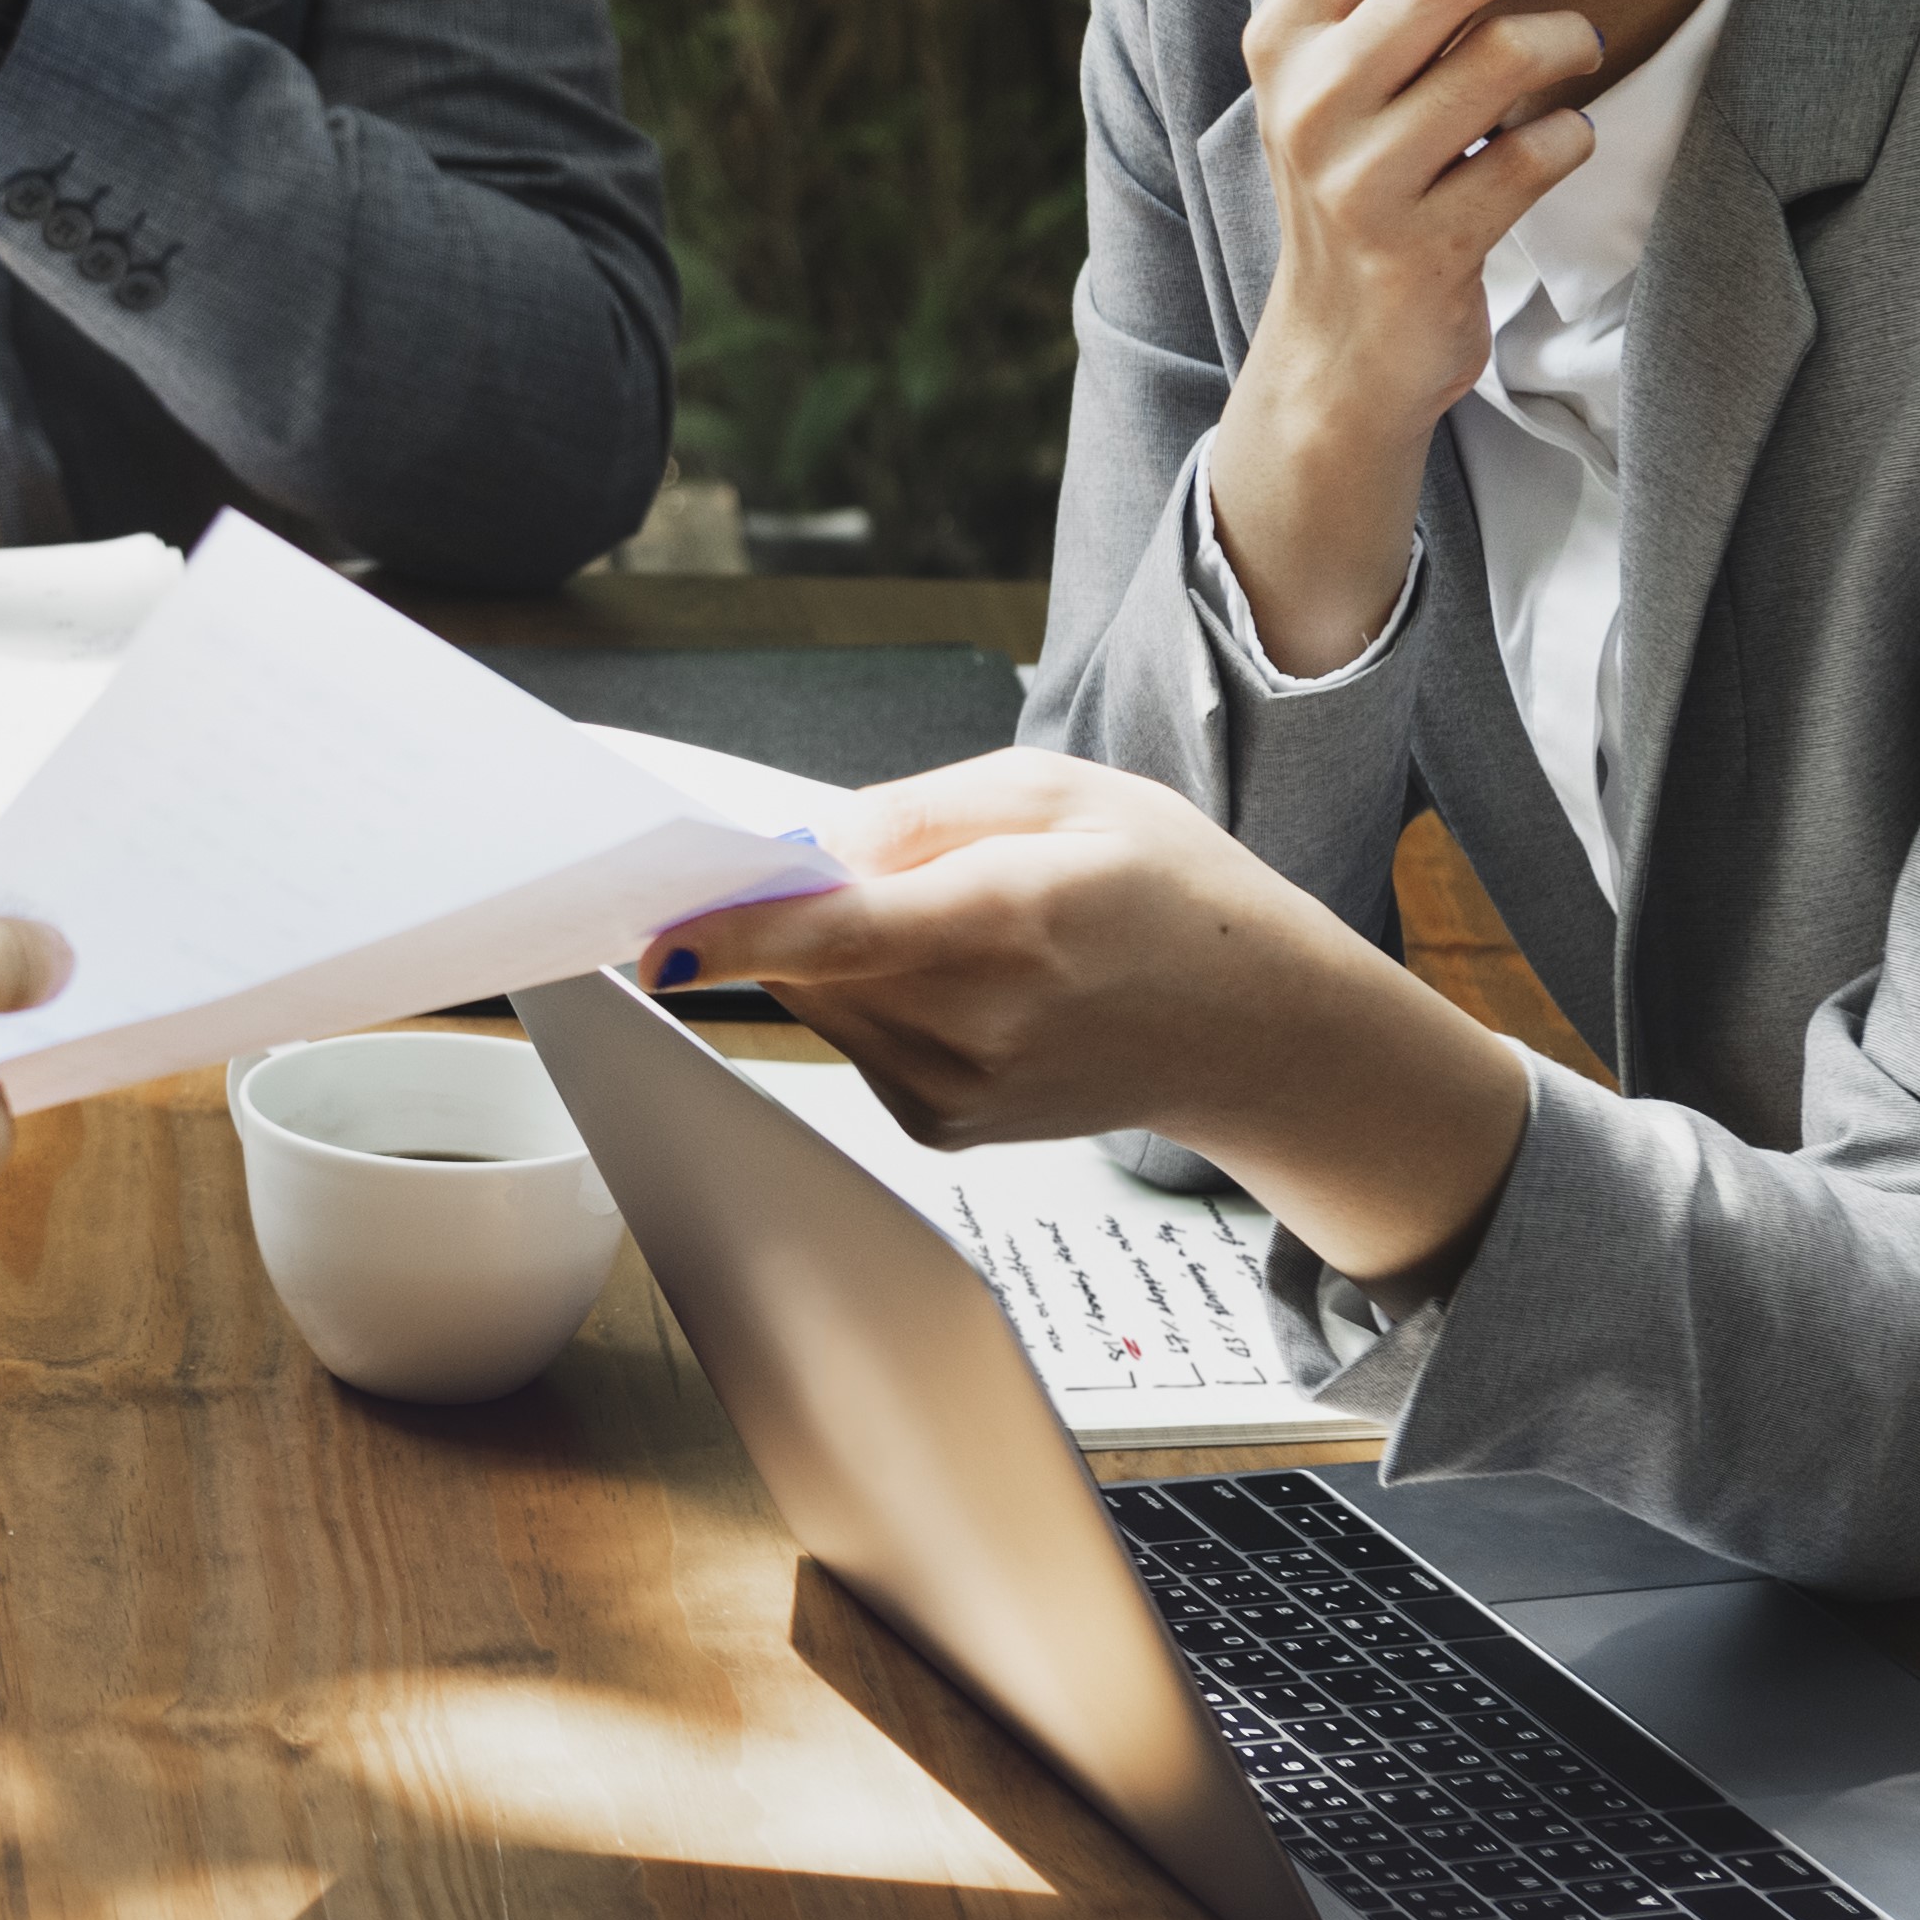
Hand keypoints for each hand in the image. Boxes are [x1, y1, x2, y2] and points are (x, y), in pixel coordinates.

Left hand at [640, 751, 1526, 1295]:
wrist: (1258, 1034)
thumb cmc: (1174, 896)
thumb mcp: (1067, 793)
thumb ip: (922, 809)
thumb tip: (812, 846)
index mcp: (1012, 919)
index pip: (837, 935)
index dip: (736, 930)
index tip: (661, 930)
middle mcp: (977, 1020)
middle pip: (810, 960)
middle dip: (803, 907)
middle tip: (872, 868)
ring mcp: (955, 1088)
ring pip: (824, 999)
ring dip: (846, 953)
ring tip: (964, 927)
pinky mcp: (941, 1126)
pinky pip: (856, 1039)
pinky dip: (879, 999)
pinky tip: (973, 985)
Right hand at [1206, 0, 1604, 675]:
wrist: (1338, 348)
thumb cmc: (1362, 186)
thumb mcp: (1336, 81)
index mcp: (1283, 39)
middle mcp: (1308, 102)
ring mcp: (1360, 178)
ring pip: (1510, 53)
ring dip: (1571, 42)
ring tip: (1571, 54)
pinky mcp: (1421, 244)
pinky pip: (1541, 150)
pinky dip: (1569, 137)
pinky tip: (1548, 147)